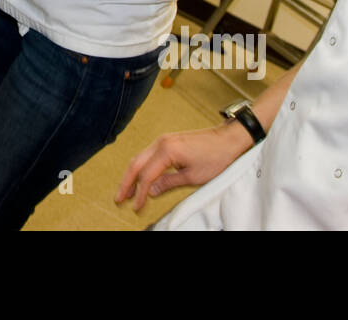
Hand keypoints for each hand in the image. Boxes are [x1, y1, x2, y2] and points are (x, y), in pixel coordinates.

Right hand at [114, 124, 251, 211]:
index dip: (140, 193)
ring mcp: (163, 140)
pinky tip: (142, 178)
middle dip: (126, 183)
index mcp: (166, 150)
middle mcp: (161, 142)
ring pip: (140, 158)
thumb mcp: (193, 177)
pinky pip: (149, 155)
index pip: (146, 175)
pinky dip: (143, 168)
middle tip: (119, 198)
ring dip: (133, 175)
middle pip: (136, 164)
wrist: (228, 140)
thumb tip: (152, 191)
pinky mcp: (168, 141)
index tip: (136, 207)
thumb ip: (168, 183)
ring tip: (127, 191)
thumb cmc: (215, 157)